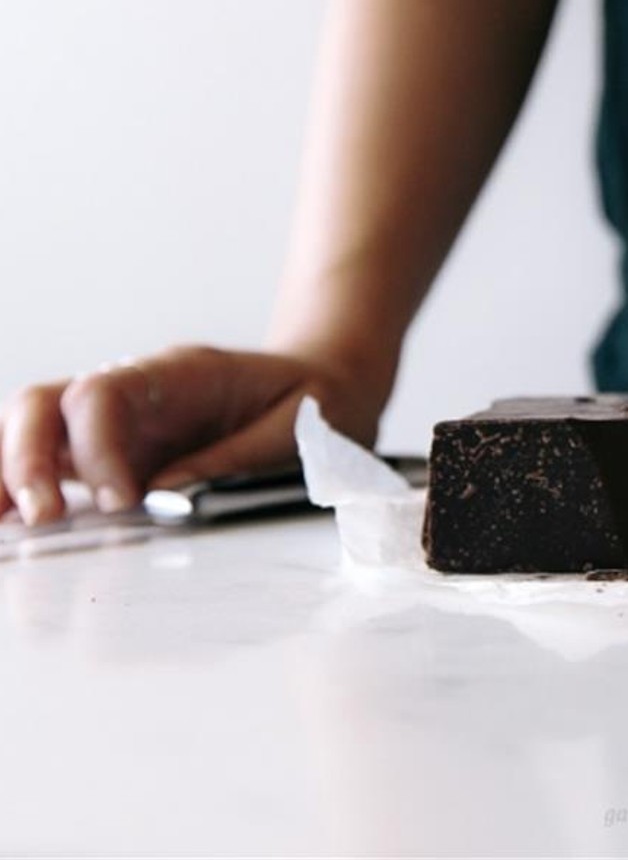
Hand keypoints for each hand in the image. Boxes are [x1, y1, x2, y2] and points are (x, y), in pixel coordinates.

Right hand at [0, 345, 387, 525]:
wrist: (323, 390)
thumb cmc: (310, 405)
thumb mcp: (292, 428)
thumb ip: (228, 459)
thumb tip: (162, 496)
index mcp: (178, 374)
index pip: (103, 395)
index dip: (98, 449)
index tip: (122, 501)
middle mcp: (133, 391)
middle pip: (45, 403)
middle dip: (27, 459)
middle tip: (44, 518)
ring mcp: (116, 421)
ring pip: (32, 428)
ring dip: (10, 473)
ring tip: (5, 526)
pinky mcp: (111, 453)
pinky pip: (50, 461)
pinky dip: (20, 486)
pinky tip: (8, 523)